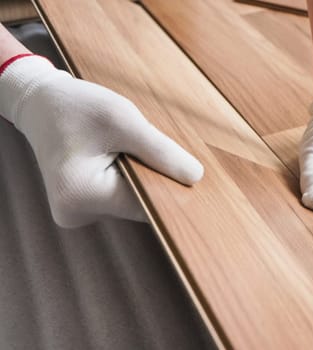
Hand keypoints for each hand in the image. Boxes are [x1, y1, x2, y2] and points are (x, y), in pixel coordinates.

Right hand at [0, 55, 202, 226]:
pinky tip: (122, 158)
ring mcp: (78, 213)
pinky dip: (129, 179)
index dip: (170, 187)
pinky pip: (119, 197)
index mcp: (81, 194)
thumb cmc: (76, 106)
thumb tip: (195, 177)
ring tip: (130, 149)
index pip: (146, 204)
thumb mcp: (123, 119)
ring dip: (141, 178)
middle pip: (138, 204)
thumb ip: (160, 151)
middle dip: (154, 179)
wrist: (40, 104)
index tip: (189, 174)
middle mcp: (77, 213)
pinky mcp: (83, 205)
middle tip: (159, 151)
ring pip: (130, 201)